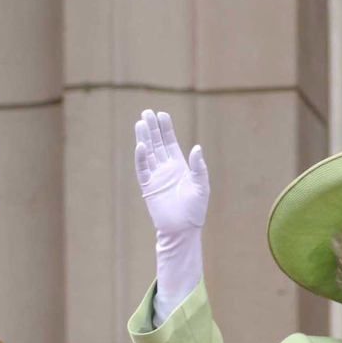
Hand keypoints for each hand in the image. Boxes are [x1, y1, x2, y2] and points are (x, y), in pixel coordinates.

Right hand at [133, 110, 209, 236]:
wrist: (183, 230)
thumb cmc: (195, 210)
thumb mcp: (201, 186)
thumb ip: (199, 167)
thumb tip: (196, 147)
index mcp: (180, 166)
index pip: (170, 143)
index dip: (166, 129)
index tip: (162, 114)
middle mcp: (166, 169)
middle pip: (157, 144)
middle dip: (152, 128)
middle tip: (146, 112)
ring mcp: (156, 177)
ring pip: (148, 153)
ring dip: (144, 138)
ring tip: (140, 122)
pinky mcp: (148, 187)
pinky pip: (142, 169)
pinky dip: (140, 157)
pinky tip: (140, 145)